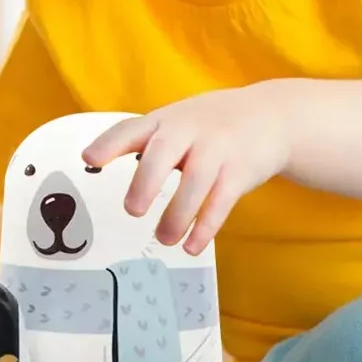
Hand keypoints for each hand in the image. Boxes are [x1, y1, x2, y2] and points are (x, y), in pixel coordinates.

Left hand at [81, 83, 291, 254]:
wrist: (272, 115)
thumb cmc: (209, 126)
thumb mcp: (175, 124)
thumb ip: (142, 142)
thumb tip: (92, 161)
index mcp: (164, 121)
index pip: (131, 129)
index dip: (110, 144)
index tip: (89, 159)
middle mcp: (189, 130)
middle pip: (164, 151)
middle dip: (146, 181)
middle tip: (132, 211)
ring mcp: (217, 148)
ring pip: (195, 181)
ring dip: (177, 214)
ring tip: (163, 239)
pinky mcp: (241, 170)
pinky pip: (222, 200)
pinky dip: (206, 225)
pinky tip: (192, 246)